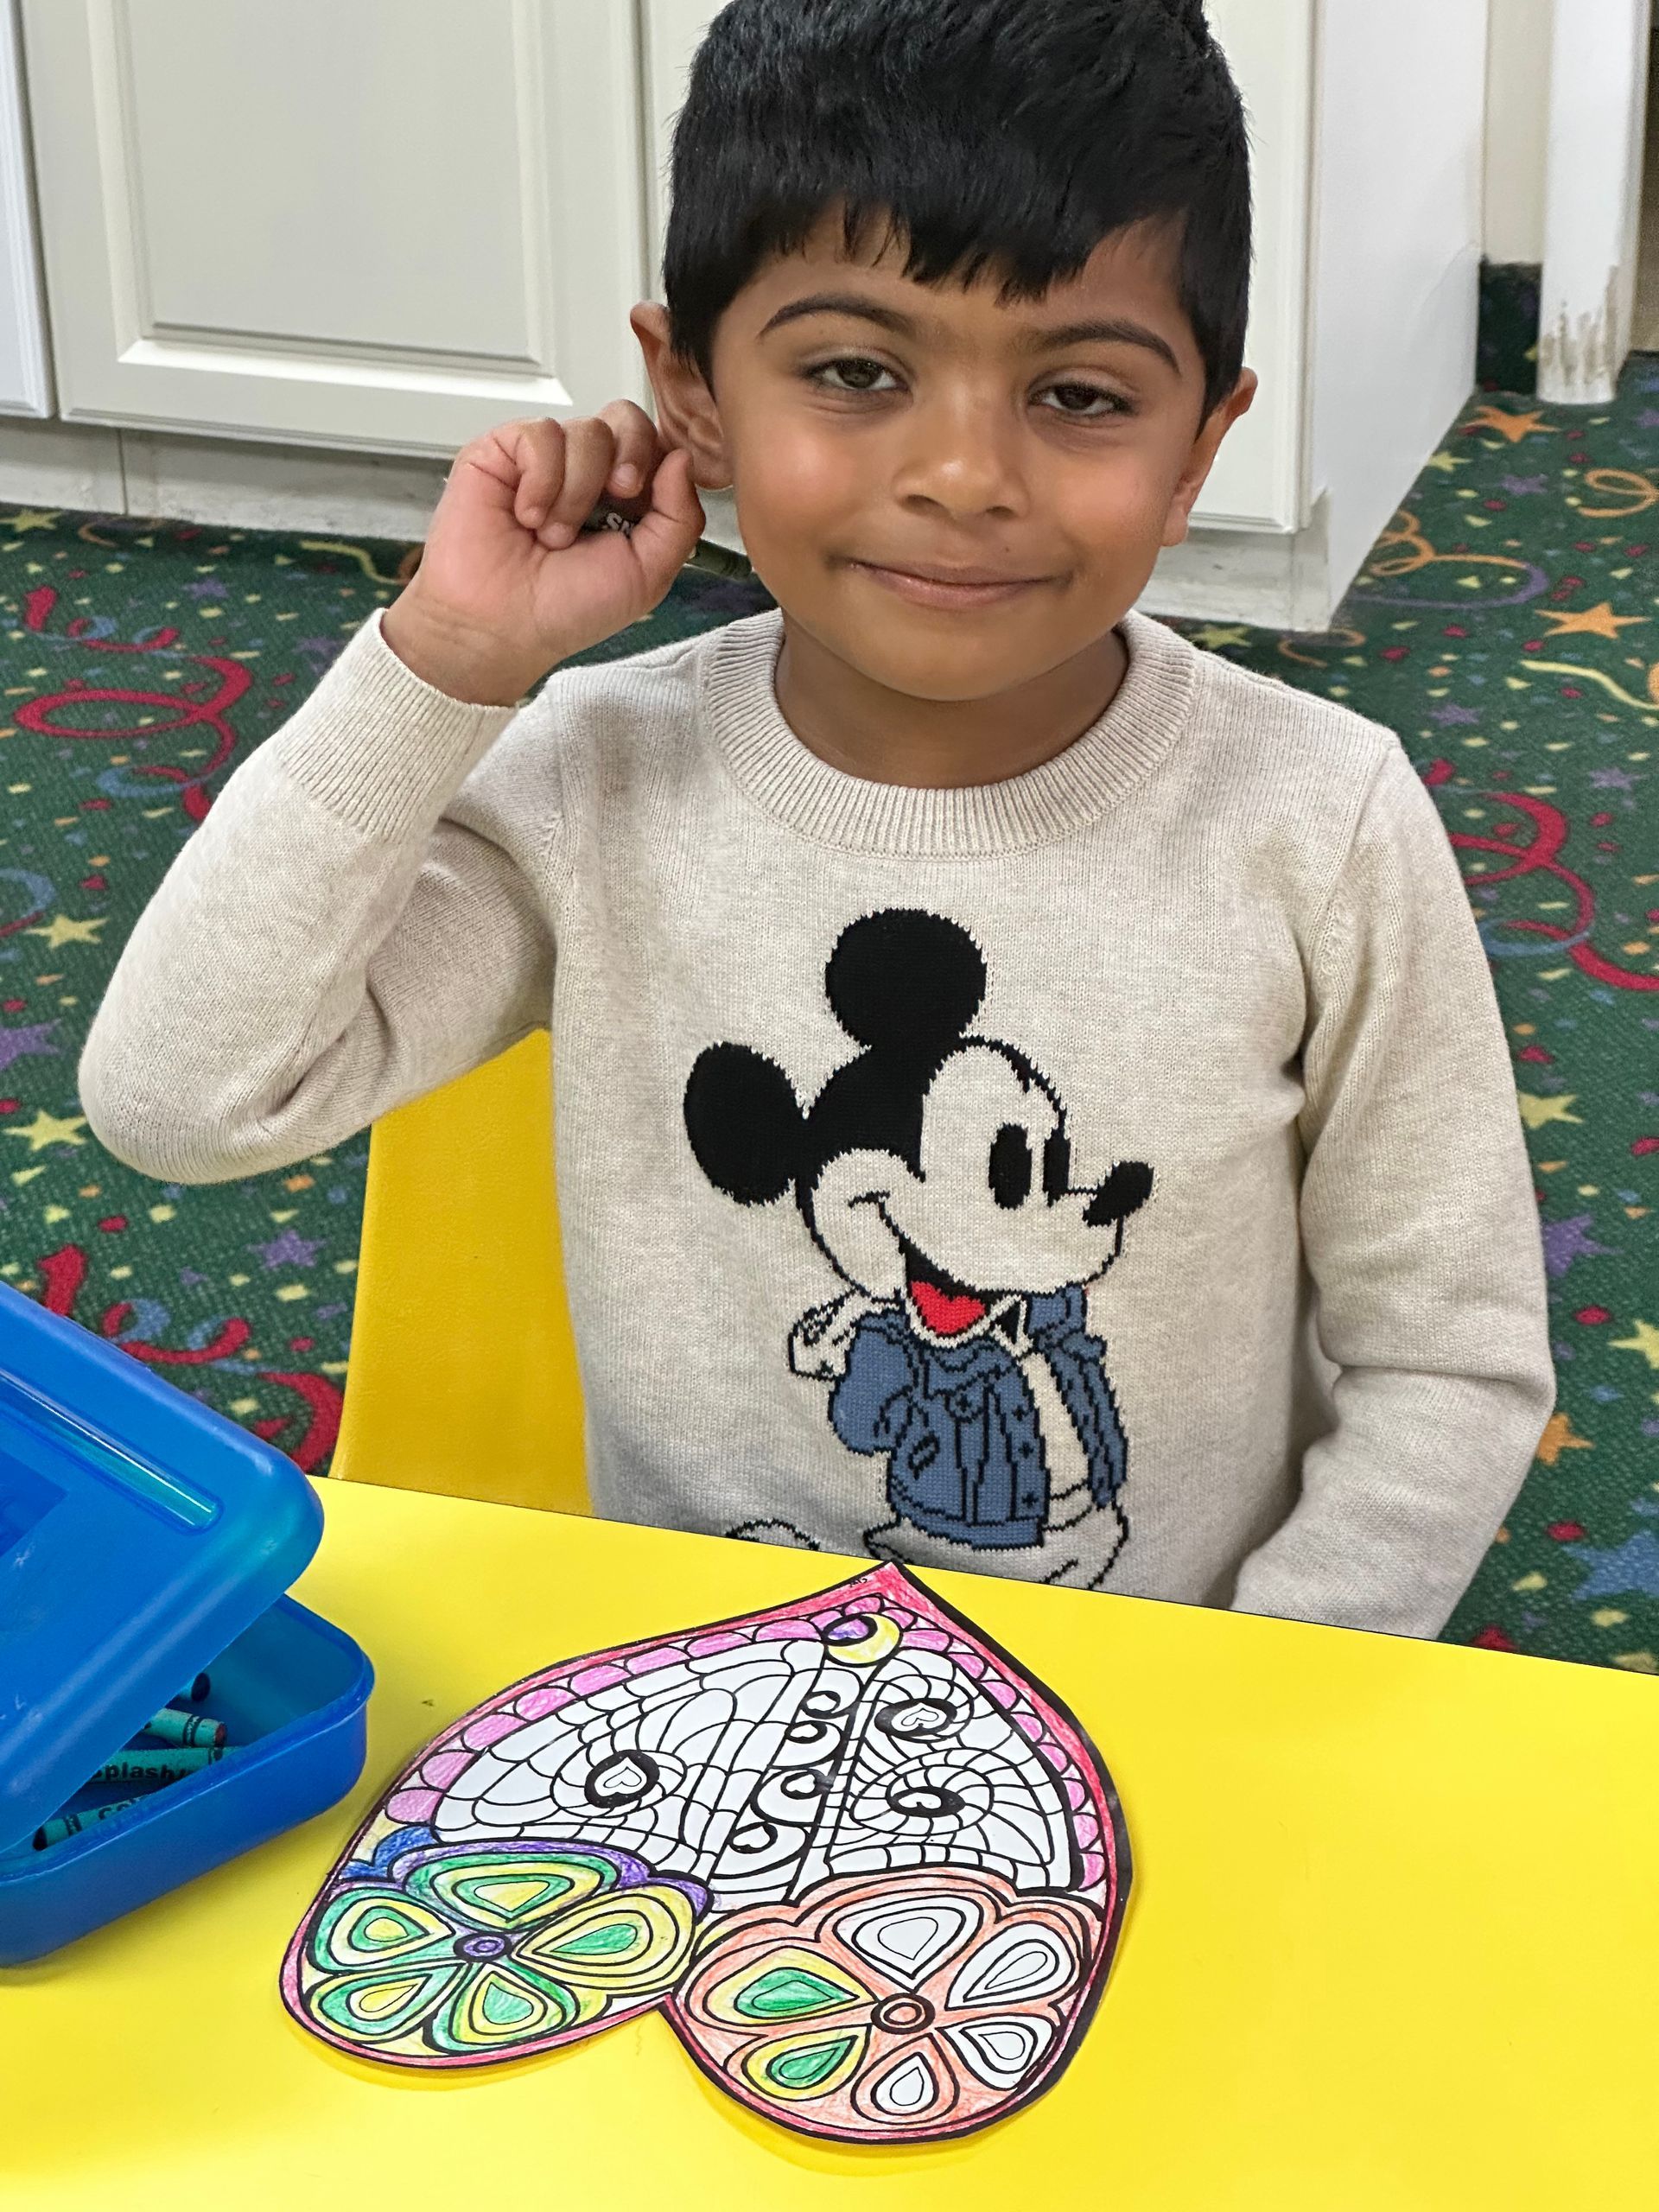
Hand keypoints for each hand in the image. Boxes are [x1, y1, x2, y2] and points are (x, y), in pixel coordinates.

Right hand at [381, 403, 705, 704]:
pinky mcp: (502, 452)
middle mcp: (587, 472)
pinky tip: (526, 516)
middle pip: (626, 419)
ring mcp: (545, 459)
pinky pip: (540, 434)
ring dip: (577, 491)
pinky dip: (541, 481)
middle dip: (630, 458)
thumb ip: (680, 518)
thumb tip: (682, 457)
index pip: (655, 442)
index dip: (657, 460)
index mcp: (624, 498)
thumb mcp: (648, 574)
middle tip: (615, 499)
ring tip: (553, 536)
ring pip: (586, 429)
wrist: (504, 626)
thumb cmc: (566, 610)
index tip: (642, 500)